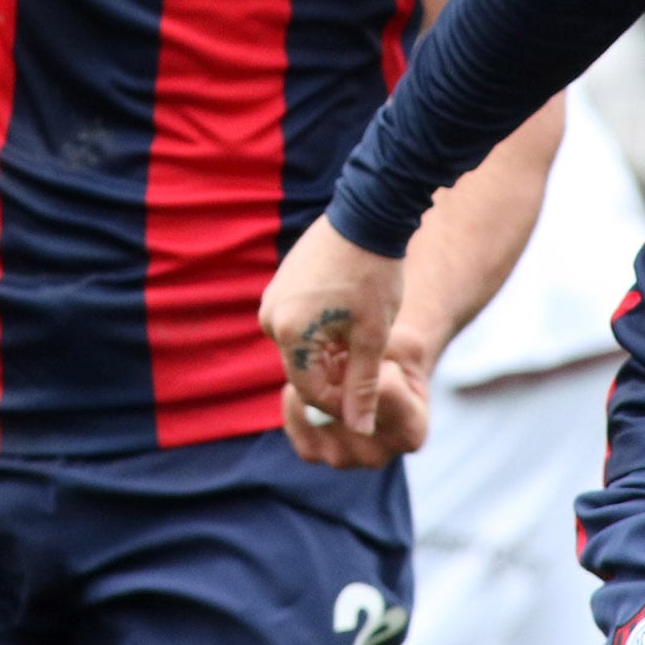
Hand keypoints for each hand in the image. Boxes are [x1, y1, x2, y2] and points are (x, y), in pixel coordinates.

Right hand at [260, 215, 421, 467]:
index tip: (370, 398)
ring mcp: (272, 300)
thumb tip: (360, 429)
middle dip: (336, 376)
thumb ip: (363, 386)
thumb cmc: (374, 276)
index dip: (342, 403)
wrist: (367, 215)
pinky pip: (299, 326)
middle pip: (304, 371)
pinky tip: (350, 318)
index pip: (310, 391)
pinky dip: (323, 333)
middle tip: (371, 365)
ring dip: (330, 354)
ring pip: (302, 350)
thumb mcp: (373, 337)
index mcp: (289, 332)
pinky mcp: (280, 287)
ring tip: (364, 337)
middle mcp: (270, 317)